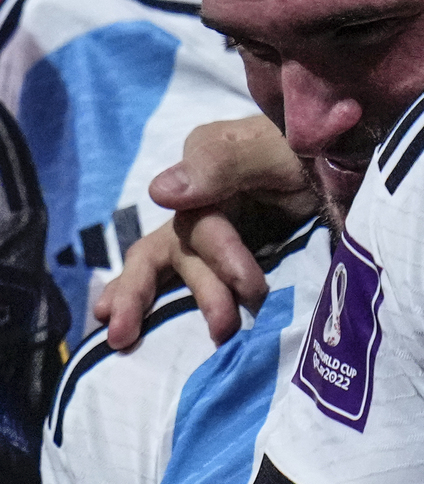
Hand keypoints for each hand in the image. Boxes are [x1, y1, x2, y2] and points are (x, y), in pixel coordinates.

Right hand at [94, 116, 314, 348]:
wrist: (365, 161)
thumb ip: (224, 163)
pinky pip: (187, 274)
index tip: (253, 288)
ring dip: (141, 298)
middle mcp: (202, 197)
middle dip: (142, 288)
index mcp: (210, 164)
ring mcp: (216, 226)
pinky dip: (150, 296)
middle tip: (126, 332)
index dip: (221, 257)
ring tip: (120, 336)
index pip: (199, 220)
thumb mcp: (283, 147)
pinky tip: (117, 319)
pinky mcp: (232, 254)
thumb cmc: (330, 147)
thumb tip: (158, 194)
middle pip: (166, 245)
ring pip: (165, 262)